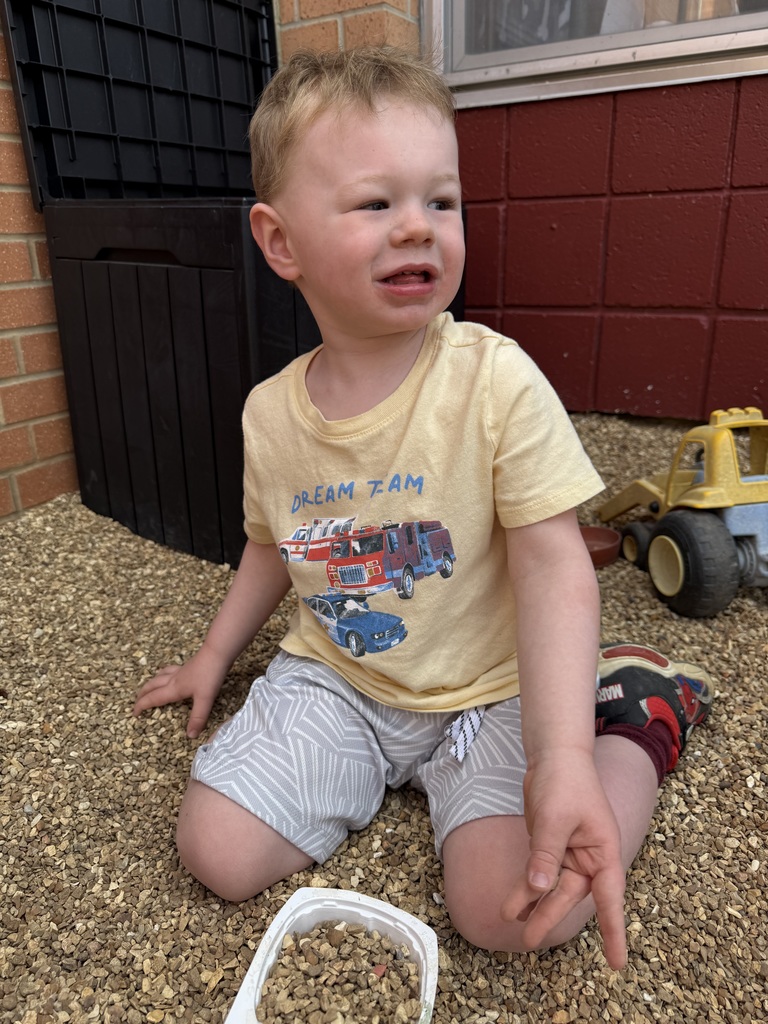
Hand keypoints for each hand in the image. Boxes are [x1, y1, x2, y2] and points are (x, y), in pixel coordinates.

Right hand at [132, 648, 227, 738]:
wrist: (218, 652)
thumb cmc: (211, 675)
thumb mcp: (205, 699)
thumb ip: (198, 717)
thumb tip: (190, 736)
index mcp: (174, 689)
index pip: (153, 698)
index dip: (142, 706)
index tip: (134, 714)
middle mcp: (174, 679)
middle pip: (152, 686)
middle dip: (142, 695)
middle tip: (136, 702)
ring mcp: (180, 671)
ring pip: (159, 677)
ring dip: (150, 684)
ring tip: (147, 688)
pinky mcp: (187, 666)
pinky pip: (169, 671)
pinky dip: (163, 674)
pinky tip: (169, 675)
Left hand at [501, 750, 626, 968]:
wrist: (554, 756)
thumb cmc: (564, 781)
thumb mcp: (555, 817)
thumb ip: (546, 854)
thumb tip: (538, 888)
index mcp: (604, 851)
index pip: (611, 897)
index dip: (613, 931)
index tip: (617, 964)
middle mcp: (590, 858)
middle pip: (572, 895)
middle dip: (550, 916)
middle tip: (530, 941)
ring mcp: (570, 854)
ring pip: (553, 888)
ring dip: (535, 905)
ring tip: (514, 926)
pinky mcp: (551, 848)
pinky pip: (539, 874)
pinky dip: (526, 888)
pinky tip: (513, 905)